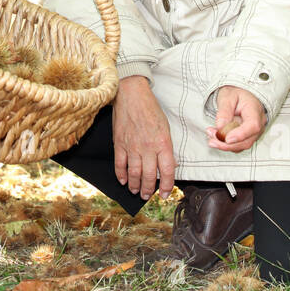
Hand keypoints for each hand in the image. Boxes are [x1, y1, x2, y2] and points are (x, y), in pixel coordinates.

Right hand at [112, 75, 175, 199]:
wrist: (132, 95)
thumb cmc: (150, 109)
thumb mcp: (166, 127)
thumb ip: (166, 147)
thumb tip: (169, 164)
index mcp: (163, 143)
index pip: (167, 171)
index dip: (166, 186)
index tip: (164, 194)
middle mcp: (148, 147)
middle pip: (149, 176)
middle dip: (149, 189)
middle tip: (147, 195)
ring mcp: (132, 147)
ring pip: (134, 173)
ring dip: (135, 185)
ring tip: (136, 191)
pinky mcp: (119, 144)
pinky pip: (120, 164)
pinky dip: (121, 175)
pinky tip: (123, 180)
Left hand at [205, 85, 267, 152]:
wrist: (239, 95)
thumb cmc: (235, 94)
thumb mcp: (227, 97)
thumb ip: (224, 111)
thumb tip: (220, 127)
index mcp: (255, 110)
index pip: (252, 126)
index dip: (240, 135)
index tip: (227, 139)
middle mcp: (258, 123)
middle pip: (247, 140)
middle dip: (227, 143)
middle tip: (212, 137)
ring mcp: (254, 132)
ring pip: (241, 145)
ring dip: (224, 144)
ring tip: (211, 134)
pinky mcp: (247, 137)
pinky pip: (238, 145)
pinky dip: (225, 144)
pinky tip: (216, 136)